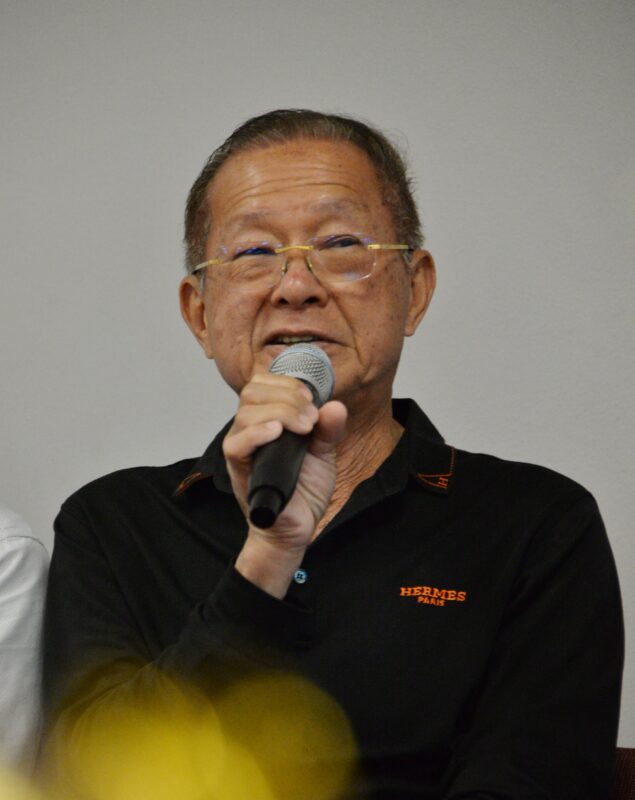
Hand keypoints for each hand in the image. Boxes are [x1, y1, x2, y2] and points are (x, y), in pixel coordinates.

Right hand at [223, 372, 346, 596]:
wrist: (296, 529)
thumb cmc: (303, 491)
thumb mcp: (324, 454)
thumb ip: (329, 429)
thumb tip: (335, 405)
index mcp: (266, 419)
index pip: (263, 383)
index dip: (287, 383)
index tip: (311, 399)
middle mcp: (250, 429)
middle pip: (253, 392)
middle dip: (287, 396)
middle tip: (310, 417)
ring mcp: (242, 448)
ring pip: (246, 413)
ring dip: (280, 412)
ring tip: (303, 428)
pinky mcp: (238, 468)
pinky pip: (236, 443)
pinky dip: (257, 433)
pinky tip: (277, 433)